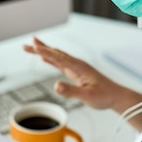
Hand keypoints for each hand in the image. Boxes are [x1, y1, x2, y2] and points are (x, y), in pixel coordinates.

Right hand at [23, 37, 141, 115]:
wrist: (115, 96)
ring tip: (33, 47)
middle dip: (41, 49)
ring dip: (45, 52)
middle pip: (55, 53)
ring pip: (57, 57)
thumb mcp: (86, 96)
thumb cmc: (104, 96)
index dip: (44, 52)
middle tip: (26, 45)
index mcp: (78, 67)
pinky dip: (51, 59)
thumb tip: (56, 86)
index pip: (58, 57)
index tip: (32, 47)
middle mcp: (76, 64)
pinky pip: (60, 63)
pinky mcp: (76, 72)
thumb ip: (71, 91)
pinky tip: (46, 59)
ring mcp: (76, 68)